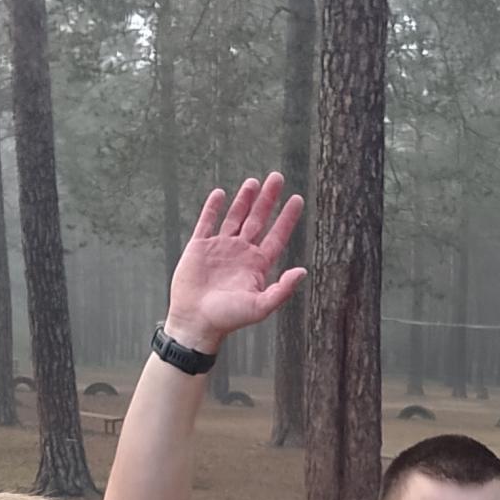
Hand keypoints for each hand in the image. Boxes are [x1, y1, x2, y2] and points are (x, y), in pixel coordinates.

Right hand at [163, 173, 305, 350]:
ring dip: (244, 199)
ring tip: (253, 181)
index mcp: (257, 265)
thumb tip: (302, 271)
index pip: (276, 236)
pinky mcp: (199, 247)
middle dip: (268, 199)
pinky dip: (213, 208)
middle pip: (258, 220)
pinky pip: (207, 222)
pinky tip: (220, 194)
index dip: (287, 218)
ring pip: (235, 217)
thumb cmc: (228, 319)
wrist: (196, 322)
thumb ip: (282, 289)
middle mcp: (241, 253)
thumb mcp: (260, 306)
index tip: (296, 199)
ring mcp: (220, 248)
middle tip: (277, 177)